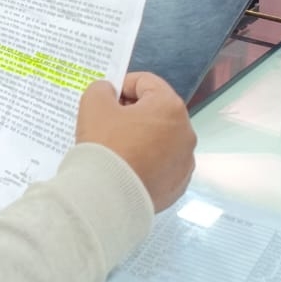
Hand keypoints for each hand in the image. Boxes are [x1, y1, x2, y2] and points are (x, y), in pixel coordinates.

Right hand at [76, 72, 195, 211]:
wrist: (108, 198)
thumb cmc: (105, 144)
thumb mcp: (94, 103)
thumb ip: (102, 88)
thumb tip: (110, 94)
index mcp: (170, 107)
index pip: (146, 83)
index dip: (122, 85)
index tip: (106, 99)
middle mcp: (186, 132)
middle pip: (156, 111)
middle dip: (133, 112)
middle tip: (108, 123)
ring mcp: (185, 162)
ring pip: (161, 139)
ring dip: (141, 137)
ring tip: (117, 148)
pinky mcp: (179, 186)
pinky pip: (162, 164)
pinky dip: (147, 162)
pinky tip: (127, 168)